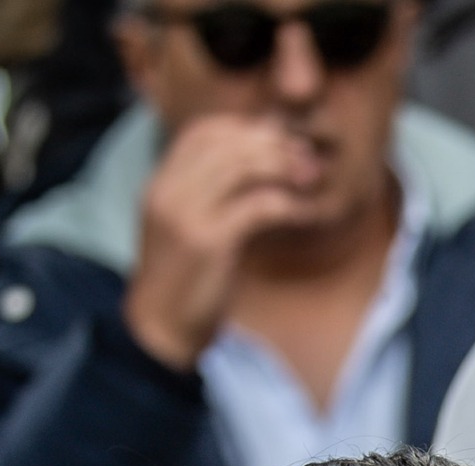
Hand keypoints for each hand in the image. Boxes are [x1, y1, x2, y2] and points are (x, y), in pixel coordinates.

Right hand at [121, 113, 324, 371]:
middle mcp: (168, 190)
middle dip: (272, 144)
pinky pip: (257, 207)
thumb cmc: (184, 282)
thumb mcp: (190, 230)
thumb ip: (211, 198)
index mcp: (161, 183)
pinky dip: (288, 204)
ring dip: (284, 167)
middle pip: (225, 142)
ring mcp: (185, 213)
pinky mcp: (208, 241)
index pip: (202, 132)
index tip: (281, 140)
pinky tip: (308, 212)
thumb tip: (257, 173)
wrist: (161, 327)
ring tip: (312, 176)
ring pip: (241, 166)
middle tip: (307, 157)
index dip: (246, 129)